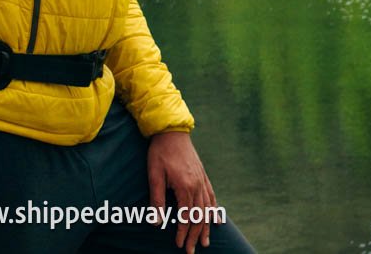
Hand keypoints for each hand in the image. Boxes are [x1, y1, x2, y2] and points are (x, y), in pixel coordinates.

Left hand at [147, 131, 216, 251]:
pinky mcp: (202, 175)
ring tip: (205, 242)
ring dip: (205, 227)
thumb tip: (156, 222)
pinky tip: (216, 220)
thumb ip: (157, 199)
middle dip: (195, 235)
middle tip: (191, 251)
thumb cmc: (160, 151)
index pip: (186, 217)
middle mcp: (197, 185)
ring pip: (207, 209)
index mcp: (185, 186)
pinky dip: (214, 210)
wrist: (171, 129)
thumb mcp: (154, 174)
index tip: (179, 245)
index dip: (183, 232)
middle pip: (198, 216)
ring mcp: (202, 179)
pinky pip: (211, 196)